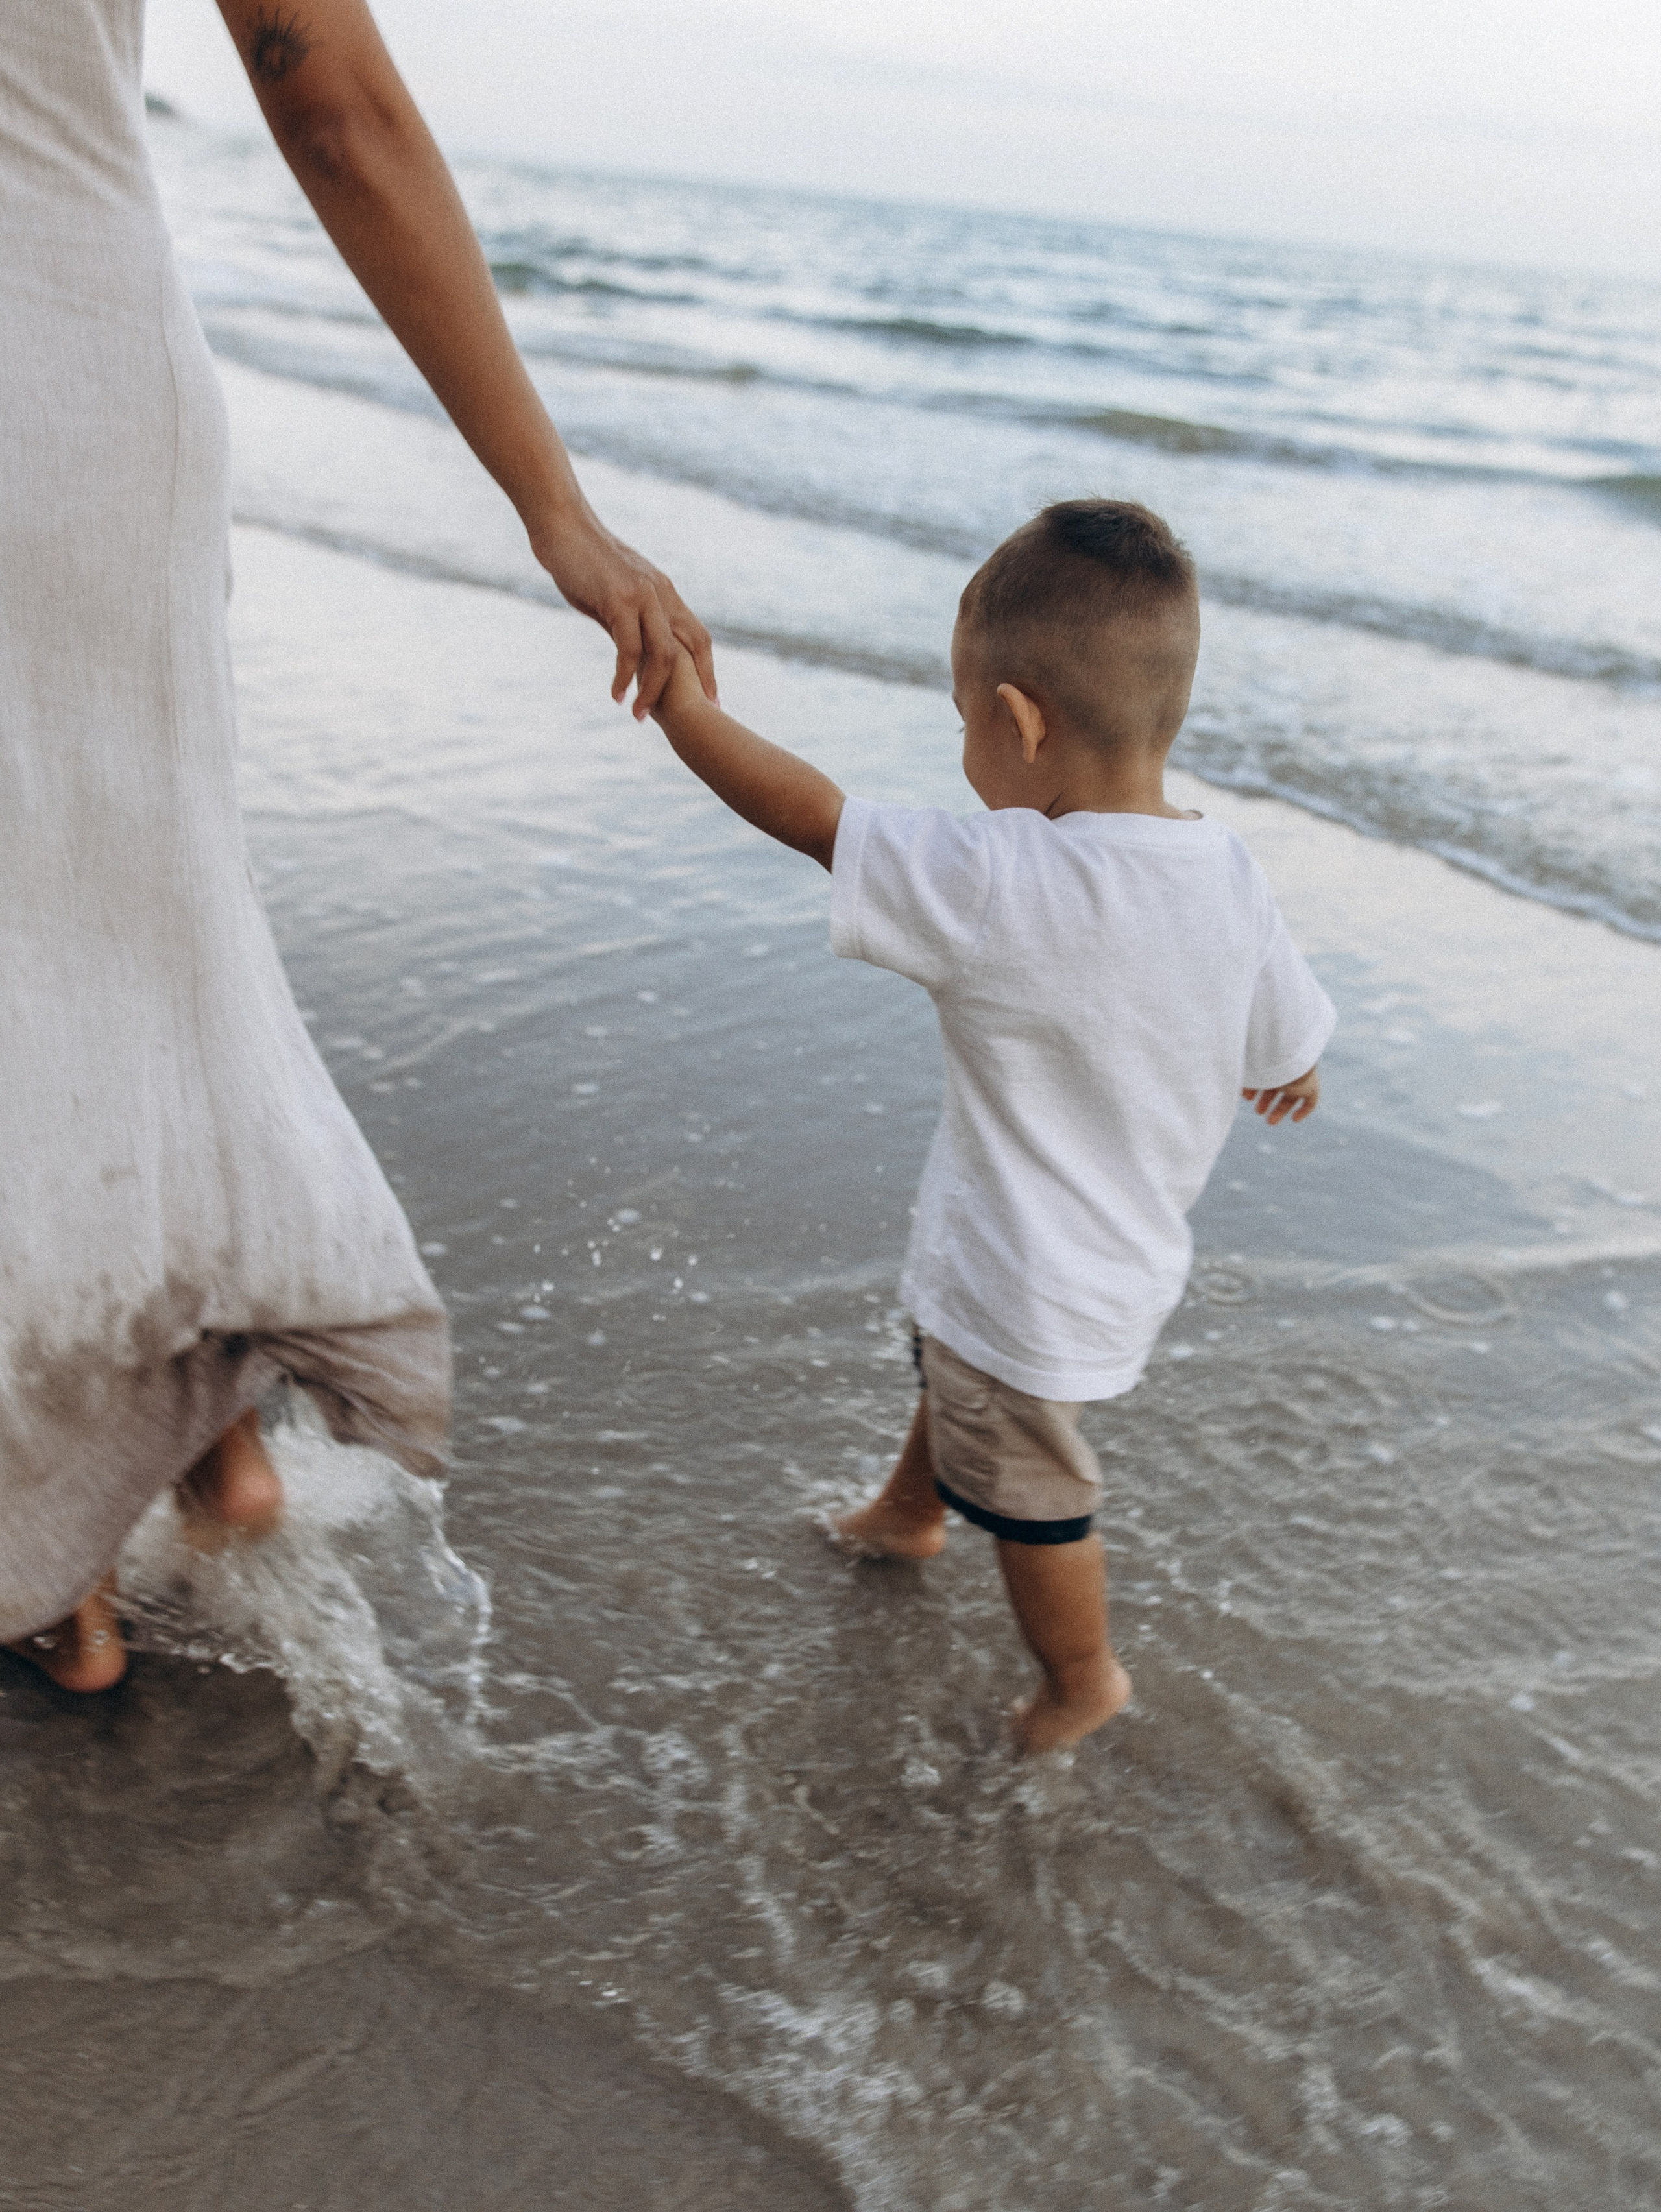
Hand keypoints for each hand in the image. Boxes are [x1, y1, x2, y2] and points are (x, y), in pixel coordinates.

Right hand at [530, 505, 715, 717]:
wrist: (561, 525)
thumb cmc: (580, 561)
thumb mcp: (611, 597)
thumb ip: (625, 624)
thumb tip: (628, 654)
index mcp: (664, 593)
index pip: (697, 634)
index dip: (706, 667)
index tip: (711, 696)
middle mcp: (661, 593)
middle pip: (693, 645)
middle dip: (700, 682)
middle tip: (700, 715)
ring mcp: (643, 595)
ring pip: (663, 653)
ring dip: (653, 690)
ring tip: (640, 716)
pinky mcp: (619, 599)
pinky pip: (629, 648)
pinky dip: (625, 676)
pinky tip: (616, 695)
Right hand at [1242, 1065, 1318, 1124]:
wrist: (1288, 1058)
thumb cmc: (1264, 1061)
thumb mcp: (1245, 1069)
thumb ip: (1235, 1077)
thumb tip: (1218, 1084)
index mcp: (1271, 1064)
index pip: (1263, 1078)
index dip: (1255, 1089)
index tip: (1246, 1097)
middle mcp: (1285, 1071)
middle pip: (1276, 1089)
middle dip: (1265, 1102)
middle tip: (1258, 1112)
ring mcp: (1299, 1079)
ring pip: (1289, 1098)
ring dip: (1279, 1110)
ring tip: (1269, 1121)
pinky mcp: (1311, 1087)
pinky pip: (1310, 1102)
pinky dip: (1303, 1111)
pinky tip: (1294, 1120)